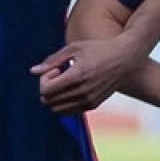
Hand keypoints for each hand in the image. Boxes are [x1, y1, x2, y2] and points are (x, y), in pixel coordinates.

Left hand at [31, 36, 147, 115]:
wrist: (126, 57)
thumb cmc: (100, 49)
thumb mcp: (75, 48)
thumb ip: (52, 60)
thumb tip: (33, 71)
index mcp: (77, 75)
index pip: (46, 90)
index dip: (44, 79)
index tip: (55, 69)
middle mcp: (83, 90)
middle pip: (49, 101)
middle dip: (48, 88)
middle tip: (59, 75)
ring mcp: (89, 99)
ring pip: (57, 109)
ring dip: (56, 97)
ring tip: (66, 83)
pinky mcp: (94, 104)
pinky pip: (70, 112)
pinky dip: (65, 103)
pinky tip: (73, 88)